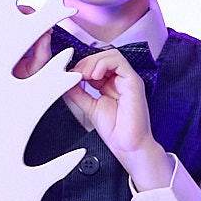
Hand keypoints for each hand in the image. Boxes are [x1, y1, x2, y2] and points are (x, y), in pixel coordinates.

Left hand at [65, 50, 171, 190]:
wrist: (128, 146)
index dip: (82, 65)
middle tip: (75, 73)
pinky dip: (104, 64)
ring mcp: (128, 80)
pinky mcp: (133, 82)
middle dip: (86, 62)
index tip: (70, 74)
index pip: (97, 63)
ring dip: (94, 61)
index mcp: (111, 84)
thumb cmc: (116, 131)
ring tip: (85, 74)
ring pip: (111, 55)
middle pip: (103, 56)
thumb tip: (67, 82)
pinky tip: (94, 75)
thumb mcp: (89, 107)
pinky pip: (119, 62)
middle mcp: (121, 80)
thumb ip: (79, 93)